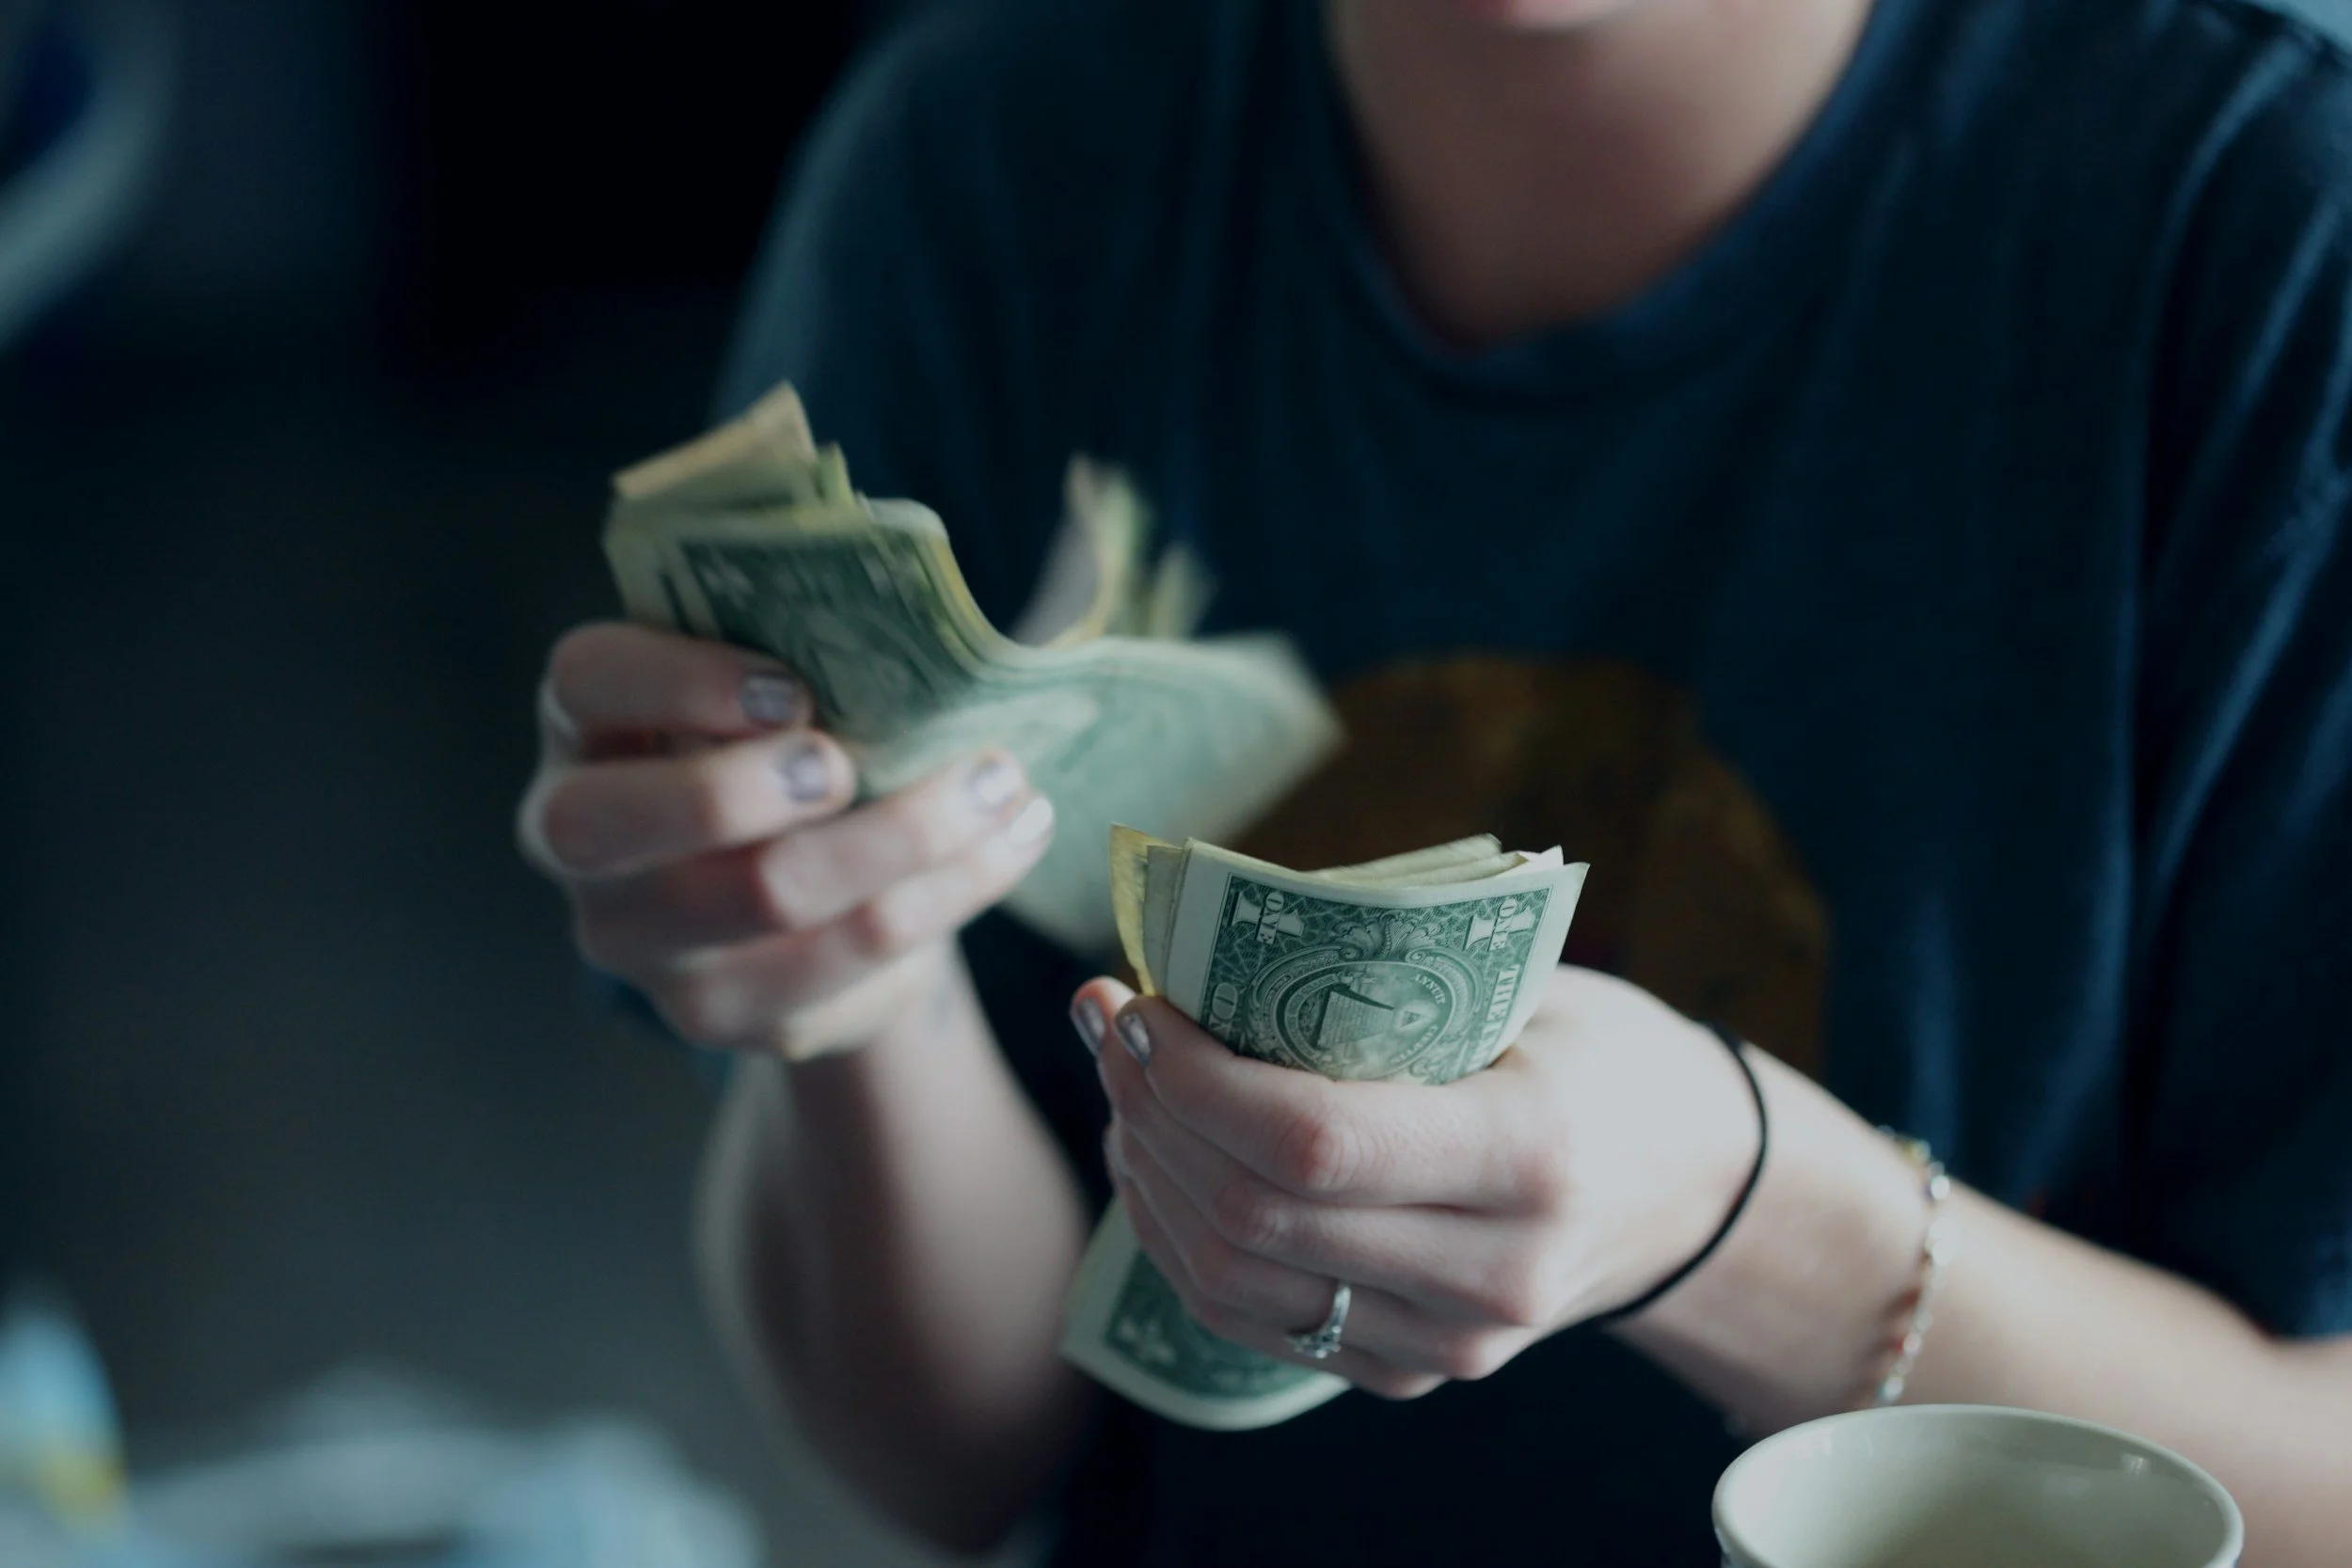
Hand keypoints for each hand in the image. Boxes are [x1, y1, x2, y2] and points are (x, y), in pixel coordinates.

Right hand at [518, 622, 1055, 1058]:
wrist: (809, 899)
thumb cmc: (788, 749)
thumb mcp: (772, 690)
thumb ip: (799, 650)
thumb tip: (913, 623)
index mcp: (586, 727)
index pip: (586, 682)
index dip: (677, 680)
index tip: (792, 688)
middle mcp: (581, 843)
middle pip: (616, 823)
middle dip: (742, 787)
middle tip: (849, 764)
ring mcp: (644, 944)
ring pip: (767, 894)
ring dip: (907, 832)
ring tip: (1001, 782)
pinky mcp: (727, 1013)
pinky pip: (852, 955)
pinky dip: (952, 889)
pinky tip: (1012, 840)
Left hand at [1078, 965, 1759, 1398]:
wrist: (1692, 1188)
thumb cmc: (1600, 1054)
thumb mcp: (1527, 988)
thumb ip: (1386, 979)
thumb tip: (1204, 943)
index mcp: (1530, 1154)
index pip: (1313, 1142)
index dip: (1195, 1078)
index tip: (1140, 1003)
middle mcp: (1492, 1272)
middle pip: (1255, 1217)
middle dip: (1151, 1112)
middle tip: (1109, 1024)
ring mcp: (1451, 1342)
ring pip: (1232, 1283)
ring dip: (1149, 1176)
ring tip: (1122, 1085)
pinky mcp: (1412, 1372)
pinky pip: (1253, 1322)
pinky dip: (1181, 1239)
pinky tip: (1158, 1159)